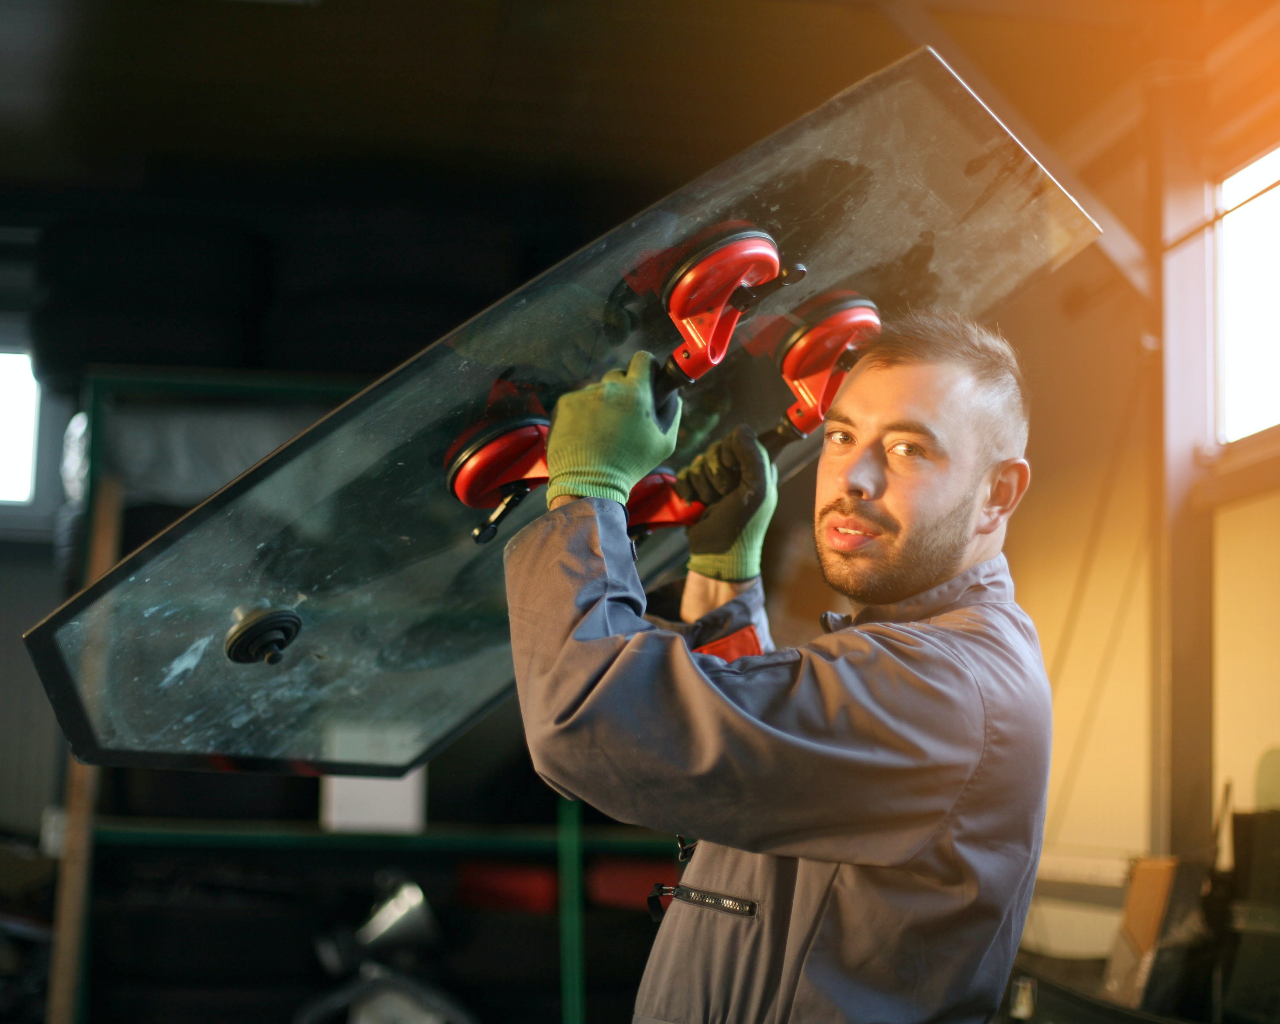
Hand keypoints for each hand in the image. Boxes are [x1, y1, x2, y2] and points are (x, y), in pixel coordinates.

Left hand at [546, 350, 680, 505]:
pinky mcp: (564, 403)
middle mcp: (609, 388)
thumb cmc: (630, 465)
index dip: (647, 368)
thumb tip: (671, 393)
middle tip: (623, 414)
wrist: (589, 484)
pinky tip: (586, 434)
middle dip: (623, 389)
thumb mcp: (664, 443)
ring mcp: (584, 394)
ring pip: (597, 389)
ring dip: (602, 403)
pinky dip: (582, 412)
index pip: (643, 359)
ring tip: (601, 431)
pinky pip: (578, 400)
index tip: (646, 379)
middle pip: (619, 373)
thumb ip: (671, 412)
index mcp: (636, 393)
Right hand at [675, 423, 776, 580]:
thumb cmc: (743, 525)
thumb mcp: (756, 489)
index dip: (733, 449)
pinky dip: (687, 489)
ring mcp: (715, 480)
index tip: (735, 467)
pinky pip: (684, 474)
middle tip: (724, 493)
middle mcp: (737, 470)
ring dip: (702, 484)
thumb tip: (740, 429)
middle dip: (716, 472)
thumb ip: (753, 455)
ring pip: (699, 461)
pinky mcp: (696, 489)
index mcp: (757, 466)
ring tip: (711, 503)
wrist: (717, 554)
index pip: (740, 436)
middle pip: (716, 448)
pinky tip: (693, 502)